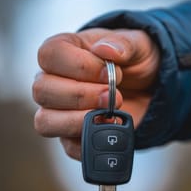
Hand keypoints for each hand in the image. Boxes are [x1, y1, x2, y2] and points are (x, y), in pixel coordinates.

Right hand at [33, 28, 159, 159]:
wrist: (148, 87)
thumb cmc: (134, 61)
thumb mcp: (138, 45)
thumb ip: (124, 44)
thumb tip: (104, 49)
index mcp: (66, 50)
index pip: (50, 55)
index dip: (78, 66)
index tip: (108, 72)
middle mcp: (55, 80)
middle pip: (42, 90)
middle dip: (81, 96)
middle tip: (112, 96)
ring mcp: (60, 110)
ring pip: (45, 121)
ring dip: (78, 121)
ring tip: (108, 114)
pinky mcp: (72, 134)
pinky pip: (68, 146)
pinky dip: (89, 143)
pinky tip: (110, 131)